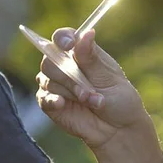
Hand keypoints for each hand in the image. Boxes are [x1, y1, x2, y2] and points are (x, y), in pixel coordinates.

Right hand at [38, 28, 159, 156]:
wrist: (118, 129)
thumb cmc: (119, 99)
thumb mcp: (109, 77)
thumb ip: (91, 58)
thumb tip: (87, 32)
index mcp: (80, 52)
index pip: (62, 37)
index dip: (62, 38)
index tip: (69, 44)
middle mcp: (64, 66)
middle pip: (50, 59)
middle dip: (69, 75)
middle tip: (89, 90)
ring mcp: (56, 84)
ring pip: (48, 79)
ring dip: (71, 92)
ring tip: (92, 102)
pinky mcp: (50, 103)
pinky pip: (44, 97)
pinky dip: (53, 100)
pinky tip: (63, 104)